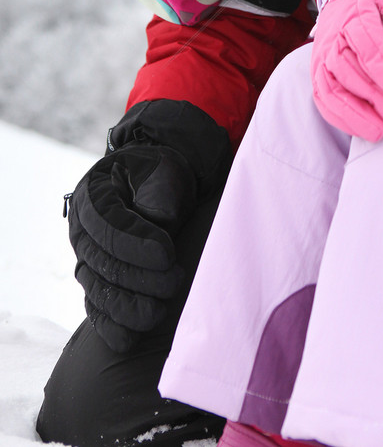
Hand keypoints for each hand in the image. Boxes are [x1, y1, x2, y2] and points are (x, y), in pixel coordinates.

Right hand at [66, 101, 231, 351]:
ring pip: (99, 291)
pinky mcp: (96, 284)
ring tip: (159, 311)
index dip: (137, 244)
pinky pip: (96, 310)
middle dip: (141, 278)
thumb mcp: (164, 171)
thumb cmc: (162, 176)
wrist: (158, 186)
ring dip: (129, 306)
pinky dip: (110, 327)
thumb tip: (160, 229)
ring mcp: (86, 260)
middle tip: (175, 281)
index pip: (109, 226)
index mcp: (93, 195)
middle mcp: (81, 231)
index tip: (168, 255)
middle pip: (105, 263)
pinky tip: (129, 337)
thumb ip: (159, 199)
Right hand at [311, 0, 382, 141]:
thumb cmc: (374, 12)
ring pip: (331, 89)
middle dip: (375, 97)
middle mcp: (333, 38)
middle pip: (349, 69)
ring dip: (356, 115)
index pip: (365, 40)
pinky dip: (341, 118)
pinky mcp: (316, 75)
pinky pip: (323, 100)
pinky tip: (362, 129)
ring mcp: (321, 58)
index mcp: (356, 14)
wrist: (344, 4)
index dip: (381, 65)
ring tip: (381, 131)